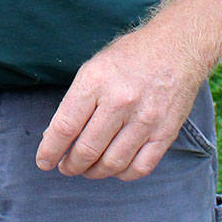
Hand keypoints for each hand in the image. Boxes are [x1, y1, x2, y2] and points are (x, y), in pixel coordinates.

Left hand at [35, 20, 210, 180]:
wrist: (177, 48)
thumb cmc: (129, 57)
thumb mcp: (94, 68)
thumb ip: (75, 102)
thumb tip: (55, 137)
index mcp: (96, 81)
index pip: (65, 127)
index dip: (50, 151)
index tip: (44, 161)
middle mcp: (120, 101)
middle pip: (86, 150)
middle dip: (70, 165)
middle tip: (66, 167)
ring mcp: (145, 119)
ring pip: (112, 164)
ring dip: (93, 173)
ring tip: (87, 169)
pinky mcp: (165, 132)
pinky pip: (140, 167)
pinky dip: (122, 174)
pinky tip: (115, 167)